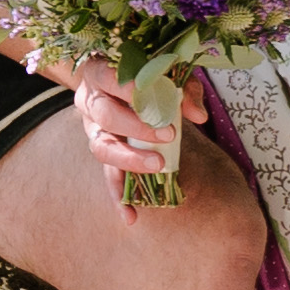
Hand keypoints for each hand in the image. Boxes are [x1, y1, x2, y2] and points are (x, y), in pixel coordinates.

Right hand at [67, 70, 189, 188]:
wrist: (116, 81)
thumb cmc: (143, 74)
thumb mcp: (166, 72)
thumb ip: (183, 88)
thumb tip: (199, 115)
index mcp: (100, 73)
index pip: (109, 79)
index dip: (129, 90)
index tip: (151, 96)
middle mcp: (90, 103)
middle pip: (105, 116)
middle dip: (137, 128)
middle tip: (168, 135)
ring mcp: (93, 130)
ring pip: (102, 148)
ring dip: (130, 160)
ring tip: (158, 166)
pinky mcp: (103, 152)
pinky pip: (107, 177)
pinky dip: (118, 198)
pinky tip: (130, 216)